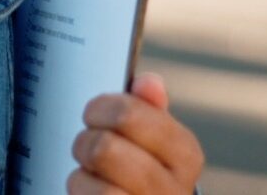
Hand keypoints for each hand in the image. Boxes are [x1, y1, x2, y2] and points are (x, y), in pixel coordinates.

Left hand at [69, 72, 203, 193]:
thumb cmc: (141, 168)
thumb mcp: (151, 135)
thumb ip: (147, 106)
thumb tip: (149, 83)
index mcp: (185, 155)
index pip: (129, 114)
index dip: (100, 109)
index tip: (93, 114)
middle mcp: (176, 190)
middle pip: (105, 148)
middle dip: (85, 143)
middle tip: (87, 145)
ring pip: (99, 187)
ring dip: (81, 177)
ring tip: (89, 174)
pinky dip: (81, 193)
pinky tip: (90, 192)